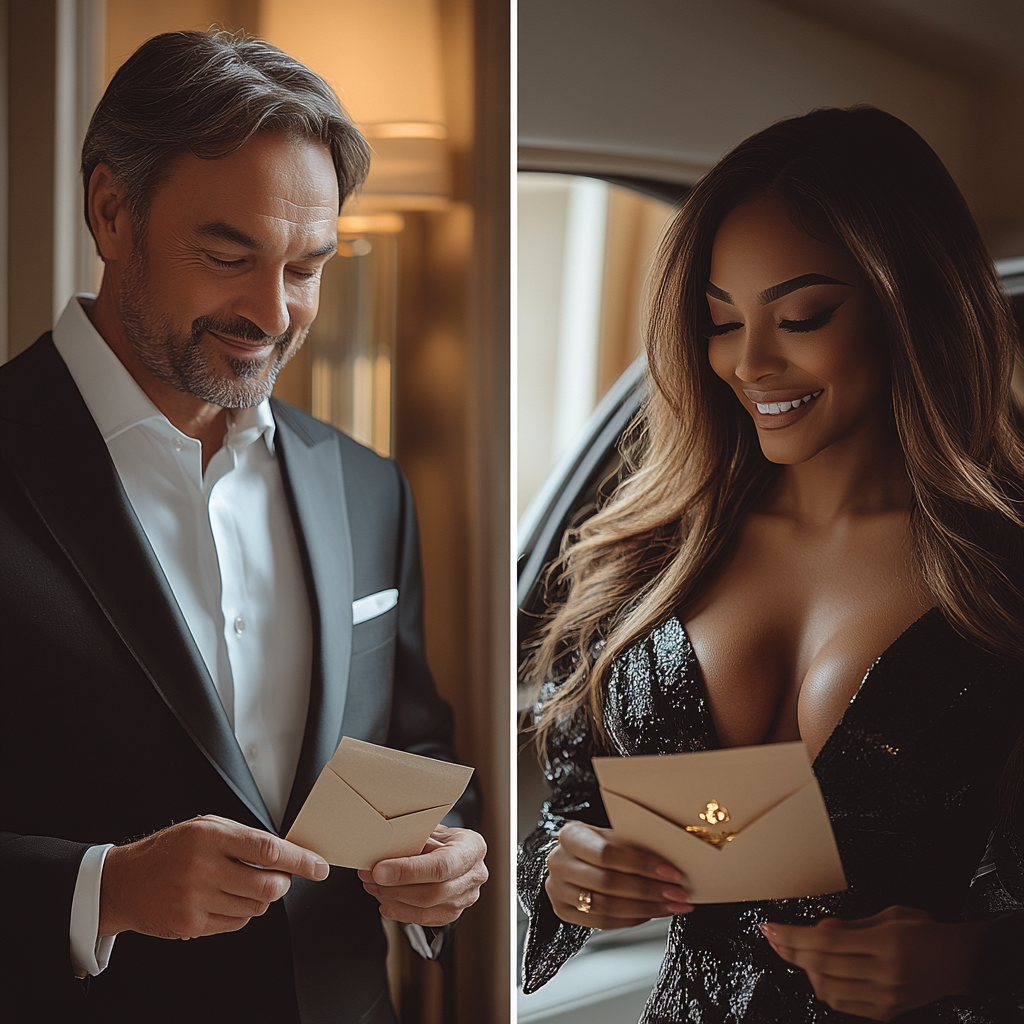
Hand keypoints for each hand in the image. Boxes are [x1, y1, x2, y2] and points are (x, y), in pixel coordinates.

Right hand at [98, 814, 328, 939]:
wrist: (124, 882)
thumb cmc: (169, 850)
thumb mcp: (205, 827)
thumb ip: (243, 837)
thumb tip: (284, 852)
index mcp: (210, 837)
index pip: (268, 849)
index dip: (300, 859)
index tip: (318, 866)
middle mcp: (204, 868)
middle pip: (268, 885)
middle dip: (284, 882)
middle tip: (282, 876)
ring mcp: (197, 900)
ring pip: (256, 907)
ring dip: (263, 897)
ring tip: (244, 884)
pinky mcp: (192, 925)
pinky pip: (237, 923)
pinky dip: (243, 912)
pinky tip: (227, 899)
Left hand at [357, 825, 486, 926]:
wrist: (460, 848)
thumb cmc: (445, 835)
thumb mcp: (434, 827)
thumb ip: (416, 838)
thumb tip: (383, 847)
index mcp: (471, 848)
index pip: (441, 866)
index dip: (408, 871)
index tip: (380, 871)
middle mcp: (473, 876)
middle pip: (432, 893)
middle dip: (394, 887)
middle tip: (370, 877)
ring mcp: (465, 899)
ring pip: (425, 910)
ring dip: (392, 900)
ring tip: (373, 886)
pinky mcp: (452, 914)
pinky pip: (423, 920)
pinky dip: (399, 911)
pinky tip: (385, 901)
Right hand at [544, 820, 691, 928]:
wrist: (572, 857)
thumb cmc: (596, 844)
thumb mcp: (610, 835)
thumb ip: (633, 847)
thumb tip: (671, 863)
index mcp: (570, 835)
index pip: (607, 853)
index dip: (642, 865)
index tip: (671, 872)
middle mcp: (559, 862)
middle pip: (608, 882)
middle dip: (649, 890)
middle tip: (677, 893)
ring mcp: (557, 889)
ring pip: (606, 906)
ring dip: (645, 908)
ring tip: (670, 906)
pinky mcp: (563, 911)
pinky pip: (602, 921)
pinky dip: (631, 919)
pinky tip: (650, 913)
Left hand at [762, 905, 985, 1020]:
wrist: (958, 962)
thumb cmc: (923, 932)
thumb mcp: (888, 916)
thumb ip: (850, 925)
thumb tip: (817, 930)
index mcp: (886, 944)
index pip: (826, 942)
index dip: (792, 936)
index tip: (770, 928)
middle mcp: (885, 974)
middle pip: (822, 966)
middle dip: (789, 951)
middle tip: (772, 938)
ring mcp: (886, 997)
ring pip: (828, 990)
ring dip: (805, 971)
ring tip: (798, 953)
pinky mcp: (886, 1012)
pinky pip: (843, 1004)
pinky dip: (824, 987)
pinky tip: (819, 972)